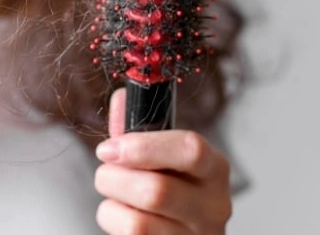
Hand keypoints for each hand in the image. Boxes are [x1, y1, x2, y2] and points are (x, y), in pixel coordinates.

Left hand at [93, 89, 231, 233]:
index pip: (191, 150)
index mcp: (214, 169)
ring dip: (111, 204)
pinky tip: (122, 217)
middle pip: (157, 192)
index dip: (143, 147)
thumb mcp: (160, 155)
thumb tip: (121, 98)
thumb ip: (138, 127)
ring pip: (139, 224)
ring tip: (114, 196)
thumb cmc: (169, 188)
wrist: (178, 231)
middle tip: (105, 173)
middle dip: (114, 179)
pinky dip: (113, 222)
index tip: (110, 148)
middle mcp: (213, 207)